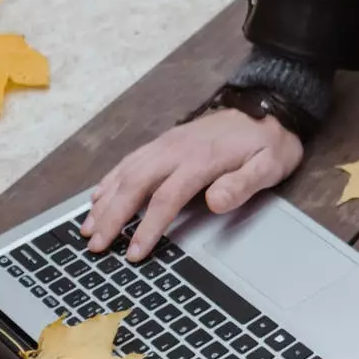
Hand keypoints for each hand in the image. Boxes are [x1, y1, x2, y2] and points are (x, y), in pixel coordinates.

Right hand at [82, 109, 304, 260]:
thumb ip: (242, 184)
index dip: (147, 227)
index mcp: (201, 159)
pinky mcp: (165, 142)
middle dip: (112, 217)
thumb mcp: (270, 165)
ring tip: (88, 228)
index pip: (165, 198)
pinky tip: (98, 196)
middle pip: (135, 185)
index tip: (134, 252)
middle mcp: (176, 150)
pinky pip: (130, 161)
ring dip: (105, 201)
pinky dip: (110, 180)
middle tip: (96, 246)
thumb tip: (215, 203)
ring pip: (126, 173)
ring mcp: (167, 144)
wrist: (269, 107)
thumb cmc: (269, 141)